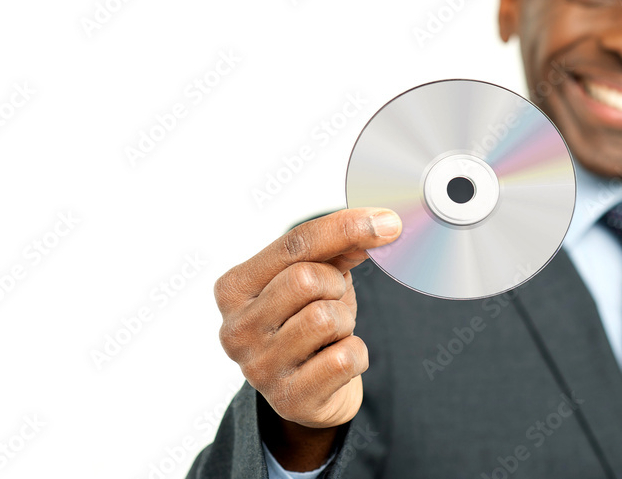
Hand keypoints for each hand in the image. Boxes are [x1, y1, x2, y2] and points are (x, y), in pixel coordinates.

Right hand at [214, 207, 400, 444]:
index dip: (345, 227)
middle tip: (331, 300)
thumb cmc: (308, 320)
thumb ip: (337, 247)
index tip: (388, 222)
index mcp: (233, 288)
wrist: (311, 391)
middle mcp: (235, 329)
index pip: (294, 244)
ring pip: (325, 318)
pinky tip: (337, 361)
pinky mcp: (290, 400)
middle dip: (334, 285)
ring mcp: (258, 369)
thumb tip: (381, 225)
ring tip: (331, 333)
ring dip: (344, 321)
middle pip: (306, 279)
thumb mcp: (316, 277)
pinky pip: (345, 359)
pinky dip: (355, 354)